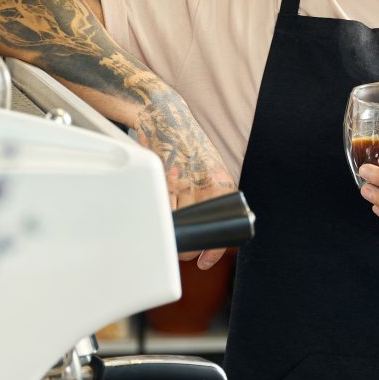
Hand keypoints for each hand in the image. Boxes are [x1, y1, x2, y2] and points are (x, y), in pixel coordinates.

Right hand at [134, 111, 237, 269]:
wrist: (167, 118)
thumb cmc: (189, 146)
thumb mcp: (210, 168)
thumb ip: (213, 195)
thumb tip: (209, 228)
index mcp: (221, 182)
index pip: (221, 225)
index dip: (213, 249)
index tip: (205, 261)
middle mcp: (202, 183)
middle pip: (195, 229)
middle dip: (188, 246)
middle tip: (185, 249)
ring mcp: (179, 181)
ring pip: (175, 222)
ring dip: (172, 231)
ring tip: (170, 227)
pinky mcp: (160, 177)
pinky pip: (159, 206)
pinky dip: (158, 213)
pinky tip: (158, 207)